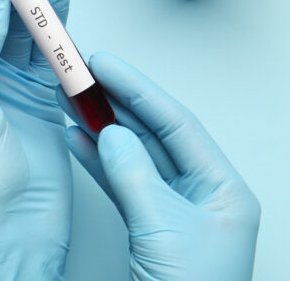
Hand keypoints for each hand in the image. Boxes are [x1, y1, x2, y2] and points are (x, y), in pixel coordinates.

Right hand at [58, 53, 260, 280]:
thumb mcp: (162, 230)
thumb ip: (135, 175)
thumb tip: (112, 133)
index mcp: (223, 192)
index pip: (178, 124)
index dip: (138, 89)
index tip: (105, 64)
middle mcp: (202, 195)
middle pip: (155, 134)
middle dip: (117, 104)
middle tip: (83, 76)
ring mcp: (174, 211)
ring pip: (134, 156)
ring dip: (101, 128)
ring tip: (70, 101)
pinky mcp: (149, 226)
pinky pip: (122, 182)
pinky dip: (97, 161)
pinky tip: (75, 140)